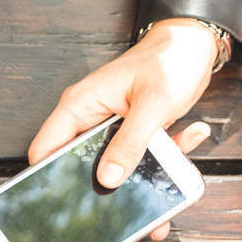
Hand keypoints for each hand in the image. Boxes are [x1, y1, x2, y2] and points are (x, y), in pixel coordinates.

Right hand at [26, 18, 217, 239]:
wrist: (195, 43)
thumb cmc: (170, 59)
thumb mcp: (152, 104)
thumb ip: (130, 143)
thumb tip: (108, 179)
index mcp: (80, 106)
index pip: (46, 148)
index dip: (49, 176)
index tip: (65, 198)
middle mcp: (91, 118)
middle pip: (81, 163)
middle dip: (105, 183)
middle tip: (126, 198)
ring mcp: (113, 127)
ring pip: (115, 165)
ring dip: (143, 172)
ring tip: (169, 174)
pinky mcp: (134, 132)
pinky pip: (142, 156)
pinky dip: (167, 156)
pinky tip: (189, 136)